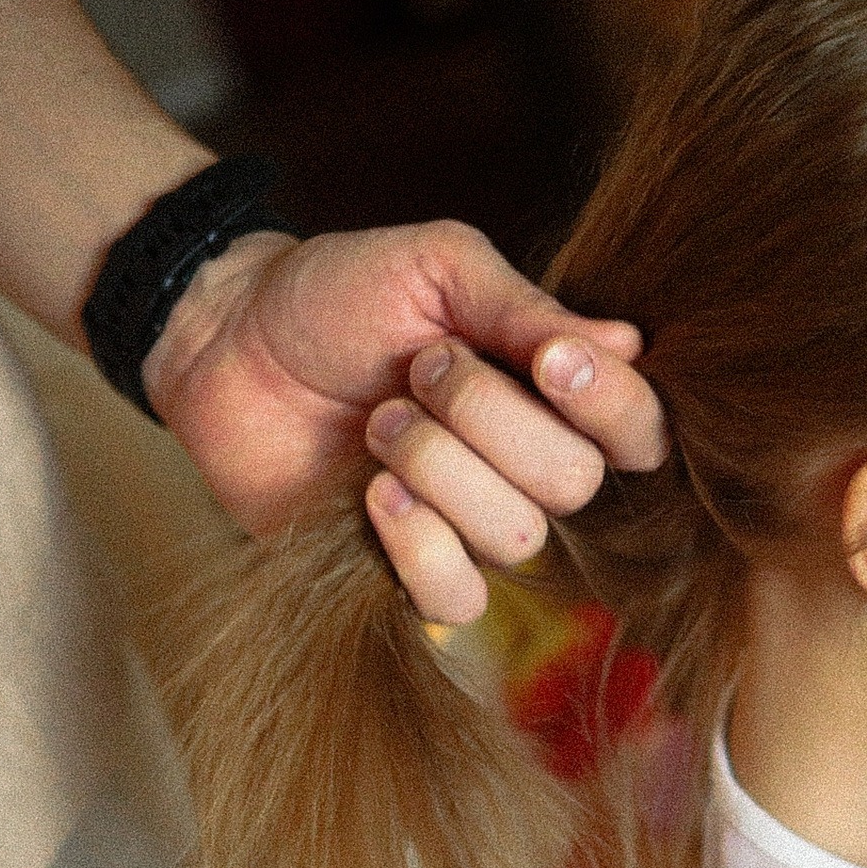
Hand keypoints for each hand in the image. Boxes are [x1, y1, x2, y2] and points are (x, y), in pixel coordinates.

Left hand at [144, 220, 669, 624]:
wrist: (226, 342)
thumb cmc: (336, 295)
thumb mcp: (436, 267)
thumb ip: (526, 308)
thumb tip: (628, 346)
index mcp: (552, 393)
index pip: (639, 430)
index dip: (610, 405)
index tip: (549, 359)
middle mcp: (528, 467)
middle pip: (574, 482)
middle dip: (487, 418)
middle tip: (418, 370)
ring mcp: (472, 527)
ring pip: (516, 535)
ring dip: (437, 467)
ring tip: (378, 422)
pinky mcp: (411, 577)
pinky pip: (458, 599)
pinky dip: (418, 543)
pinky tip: (372, 495)